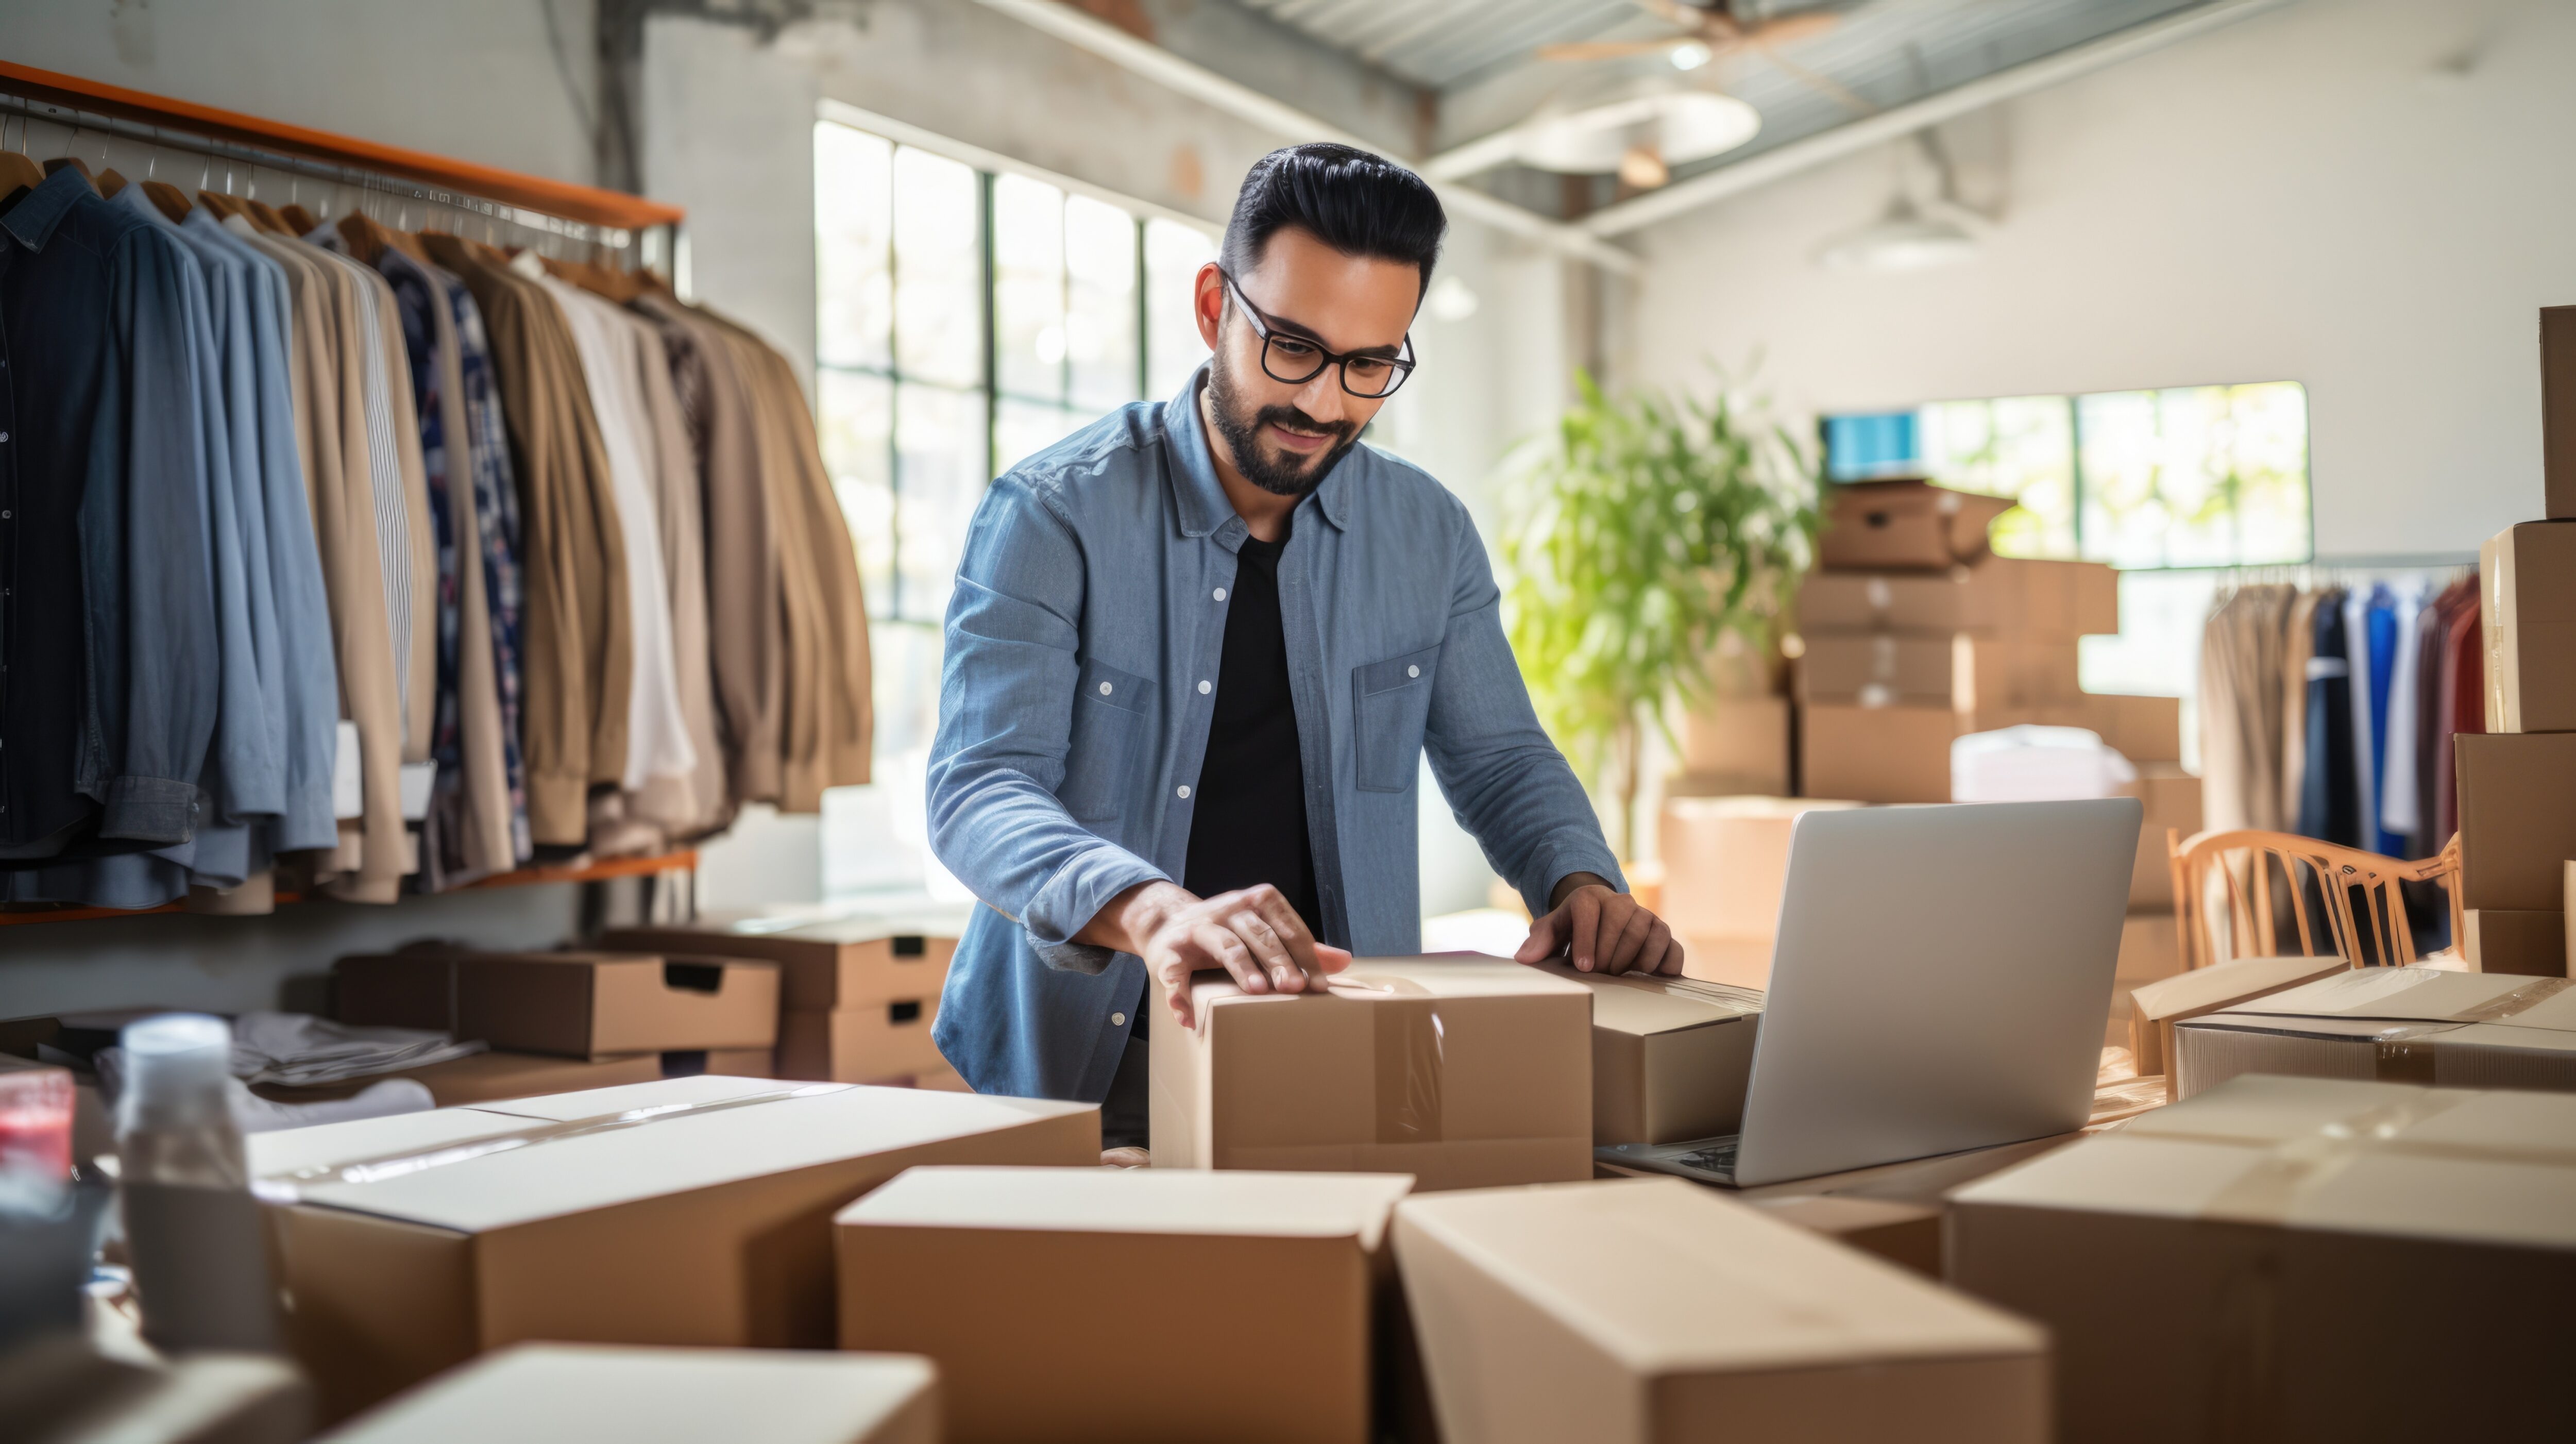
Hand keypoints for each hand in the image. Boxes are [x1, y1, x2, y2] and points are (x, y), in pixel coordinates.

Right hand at [1079, 880, 1353, 1028]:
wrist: (1165, 923)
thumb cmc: (1227, 932)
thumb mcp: (1262, 931)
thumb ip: (1298, 945)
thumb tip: (1343, 961)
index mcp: (1255, 903)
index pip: (1287, 926)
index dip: (1305, 955)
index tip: (1319, 985)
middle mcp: (1227, 909)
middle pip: (1258, 933)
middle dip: (1278, 960)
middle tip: (1295, 989)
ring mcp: (1197, 927)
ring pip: (1224, 943)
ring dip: (1241, 967)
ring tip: (1257, 991)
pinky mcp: (1168, 950)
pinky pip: (1173, 971)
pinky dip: (1179, 994)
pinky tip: (1189, 1016)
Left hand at [1514, 877, 1681, 976]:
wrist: (1597, 917)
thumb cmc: (1571, 927)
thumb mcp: (1551, 930)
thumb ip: (1539, 941)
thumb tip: (1525, 958)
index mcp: (1589, 897)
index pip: (1590, 912)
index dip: (1587, 940)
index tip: (1583, 967)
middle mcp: (1621, 901)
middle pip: (1623, 923)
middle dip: (1610, 955)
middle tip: (1601, 974)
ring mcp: (1646, 916)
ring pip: (1650, 933)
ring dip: (1635, 960)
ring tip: (1620, 975)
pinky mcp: (1663, 932)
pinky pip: (1672, 946)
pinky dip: (1665, 963)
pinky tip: (1652, 975)